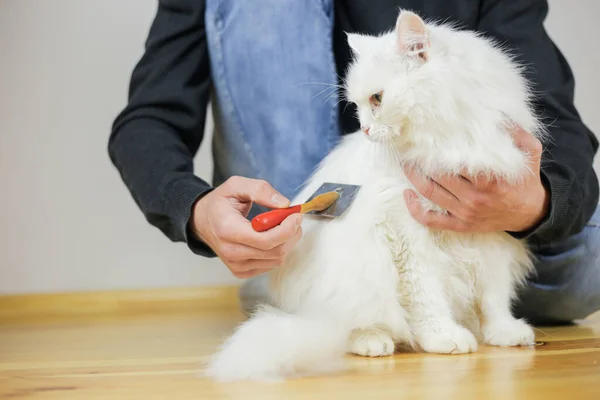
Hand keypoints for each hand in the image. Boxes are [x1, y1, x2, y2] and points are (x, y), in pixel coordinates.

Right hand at [189, 176, 302, 277]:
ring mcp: (236, 265)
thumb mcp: (236, 185)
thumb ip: (260, 190)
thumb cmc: (220, 203)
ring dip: (287, 242)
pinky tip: (272, 237)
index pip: (266, 240)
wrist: (202, 221)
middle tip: (294, 219)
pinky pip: (270, 265)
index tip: (296, 215)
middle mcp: (231, 252)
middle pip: (275, 252)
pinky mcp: (241, 271)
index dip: (287, 229)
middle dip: (291, 234)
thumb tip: (284, 204)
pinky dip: (278, 251)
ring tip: (283, 226)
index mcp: (228, 230)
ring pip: (276, 260)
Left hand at [403, 125, 548, 232]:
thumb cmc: (526, 180)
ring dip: (413, 178)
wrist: (531, 213)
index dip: (438, 150)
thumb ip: (516, 133)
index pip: (456, 162)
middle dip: (421, 162)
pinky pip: (431, 221)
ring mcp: (465, 213)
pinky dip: (415, 209)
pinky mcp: (460, 225)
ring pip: (430, 193)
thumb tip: (497, 114)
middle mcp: (474, 197)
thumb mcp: (530, 152)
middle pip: (438, 176)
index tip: (428, 138)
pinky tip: (407, 194)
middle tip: (410, 149)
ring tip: (406, 164)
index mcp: (489, 179)